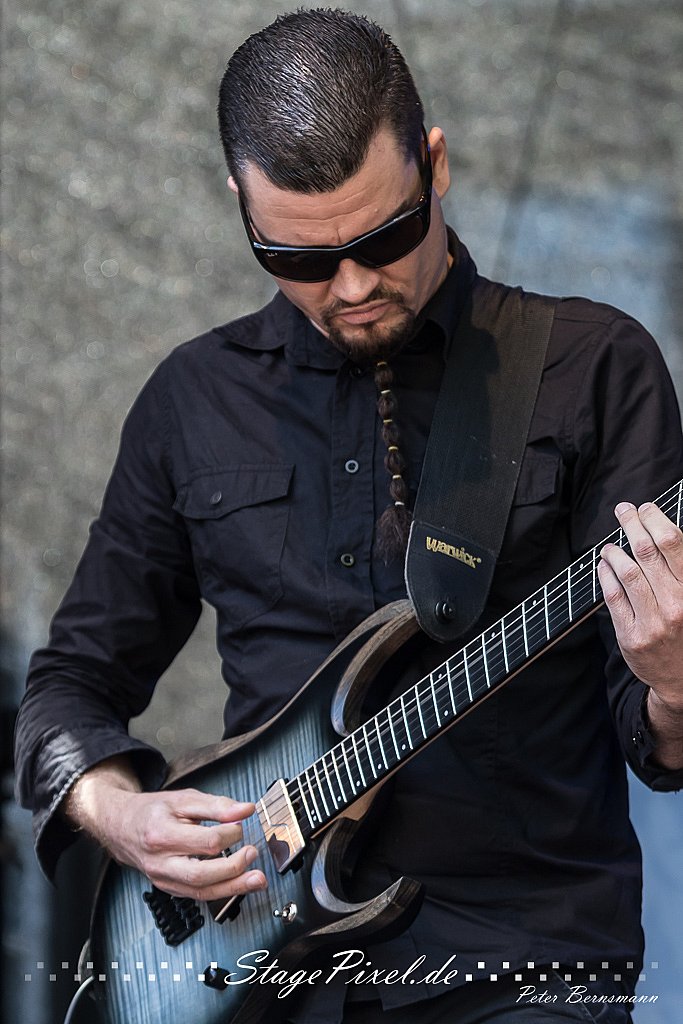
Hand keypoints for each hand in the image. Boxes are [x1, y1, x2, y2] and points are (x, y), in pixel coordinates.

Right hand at [63, 756, 266, 899]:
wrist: (122, 827)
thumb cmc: (153, 811)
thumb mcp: (183, 799)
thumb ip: (216, 805)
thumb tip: (246, 809)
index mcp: (162, 835)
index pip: (204, 842)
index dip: (229, 834)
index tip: (240, 824)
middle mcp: (160, 862)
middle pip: (201, 875)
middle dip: (233, 868)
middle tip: (252, 853)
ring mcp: (163, 879)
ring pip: (201, 892)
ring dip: (234, 888)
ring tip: (257, 880)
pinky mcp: (169, 888)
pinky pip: (197, 896)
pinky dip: (221, 891)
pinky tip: (239, 884)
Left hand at [598, 500, 682, 710]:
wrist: (682, 679)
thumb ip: (680, 568)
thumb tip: (662, 532)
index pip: (673, 543)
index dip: (656, 519)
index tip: (646, 509)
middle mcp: (676, 603)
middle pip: (646, 552)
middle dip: (632, 524)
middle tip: (623, 511)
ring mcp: (653, 621)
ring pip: (627, 572)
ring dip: (614, 551)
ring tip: (610, 545)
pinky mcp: (632, 636)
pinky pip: (613, 597)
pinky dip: (605, 575)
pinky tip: (604, 565)